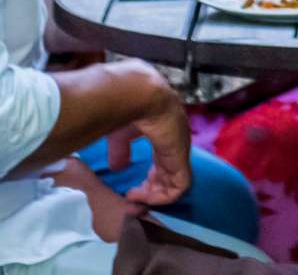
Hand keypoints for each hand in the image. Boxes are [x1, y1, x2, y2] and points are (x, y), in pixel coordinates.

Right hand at [103, 64, 191, 206]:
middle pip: (168, 176)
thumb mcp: (121, 134)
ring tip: (133, 198)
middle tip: (131, 201)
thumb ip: (120, 151)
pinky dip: (163, 197)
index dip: (149, 181)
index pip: (162, 165)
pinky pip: (179, 187)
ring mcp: (180, 152)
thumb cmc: (130, 109)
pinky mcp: (182, 159)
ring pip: (174, 184)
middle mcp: (175, 146)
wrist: (141, 97)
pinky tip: (143, 196)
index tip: (131, 191)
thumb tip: (116, 168)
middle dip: (150, 193)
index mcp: (164, 137)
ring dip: (154, 196)